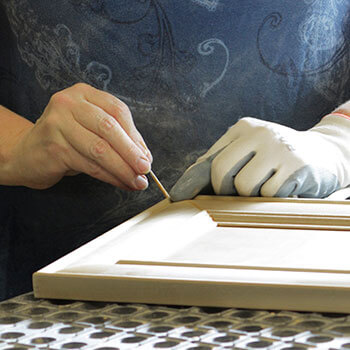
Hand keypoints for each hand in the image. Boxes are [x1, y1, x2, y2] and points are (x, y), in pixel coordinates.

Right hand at [9, 83, 151, 189]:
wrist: (27, 154)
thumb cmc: (66, 141)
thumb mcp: (91, 130)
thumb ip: (118, 137)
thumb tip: (145, 156)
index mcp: (84, 94)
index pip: (118, 111)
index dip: (136, 136)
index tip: (146, 156)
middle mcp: (69, 103)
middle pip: (110, 128)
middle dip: (132, 152)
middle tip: (145, 169)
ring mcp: (58, 124)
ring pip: (101, 149)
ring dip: (123, 169)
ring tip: (137, 181)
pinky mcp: (54, 147)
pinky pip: (90, 165)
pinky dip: (110, 177)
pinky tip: (121, 183)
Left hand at [170, 115, 349, 200]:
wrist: (324, 152)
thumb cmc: (277, 155)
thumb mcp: (250, 148)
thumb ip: (223, 159)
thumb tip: (191, 179)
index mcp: (243, 128)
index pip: (211, 158)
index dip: (193, 181)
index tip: (178, 196)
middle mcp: (259, 133)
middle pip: (222, 171)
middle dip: (224, 189)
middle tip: (236, 191)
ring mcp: (279, 148)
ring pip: (244, 187)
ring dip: (252, 194)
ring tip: (266, 183)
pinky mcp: (296, 166)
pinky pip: (269, 194)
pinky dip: (272, 196)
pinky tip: (283, 185)